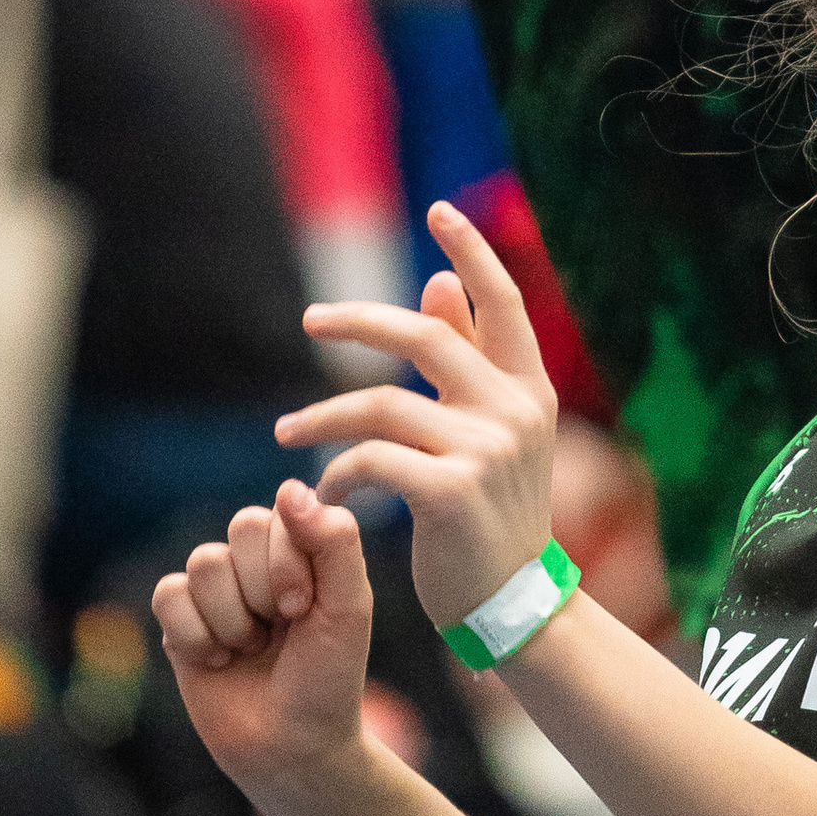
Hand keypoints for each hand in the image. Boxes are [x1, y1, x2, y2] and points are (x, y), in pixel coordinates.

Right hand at [152, 479, 376, 814]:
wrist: (291, 748)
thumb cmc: (328, 678)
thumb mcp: (348, 606)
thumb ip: (333, 540)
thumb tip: (291, 486)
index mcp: (303, 547)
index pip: (281, 512)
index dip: (287, 563)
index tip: (303, 610)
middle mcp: (258, 560)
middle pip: (241, 528)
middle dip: (261, 590)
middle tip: (279, 630)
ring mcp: (218, 589)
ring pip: (205, 562)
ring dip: (232, 619)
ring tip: (250, 649)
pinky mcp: (181, 621)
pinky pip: (168, 594)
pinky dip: (195, 634)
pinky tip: (218, 659)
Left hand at [272, 200, 559, 636]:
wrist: (513, 608)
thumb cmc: (494, 518)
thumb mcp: (493, 435)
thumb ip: (468, 360)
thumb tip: (438, 281)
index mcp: (529, 389)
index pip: (503, 302)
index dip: (473, 251)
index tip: (440, 208)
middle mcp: (514, 409)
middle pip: (426, 336)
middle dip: (361, 320)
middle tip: (312, 317)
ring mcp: (487, 449)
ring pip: (382, 403)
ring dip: (322, 417)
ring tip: (287, 435)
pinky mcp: (450, 492)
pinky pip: (371, 460)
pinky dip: (337, 473)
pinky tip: (322, 493)